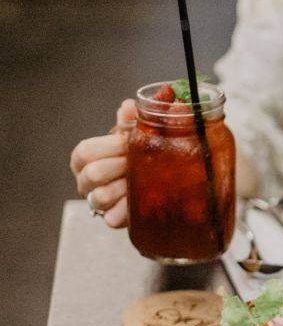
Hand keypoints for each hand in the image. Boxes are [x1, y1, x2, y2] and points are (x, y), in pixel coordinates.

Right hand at [70, 99, 135, 227]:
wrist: (155, 187)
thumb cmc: (135, 158)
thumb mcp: (132, 138)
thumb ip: (129, 122)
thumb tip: (130, 105)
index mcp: (84, 159)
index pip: (85, 151)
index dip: (111, 146)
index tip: (131, 142)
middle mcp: (85, 181)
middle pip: (93, 173)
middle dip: (121, 166)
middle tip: (140, 163)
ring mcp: (96, 202)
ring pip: (102, 197)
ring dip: (127, 187)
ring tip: (143, 182)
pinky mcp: (111, 219)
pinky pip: (114, 218)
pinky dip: (129, 209)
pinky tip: (142, 201)